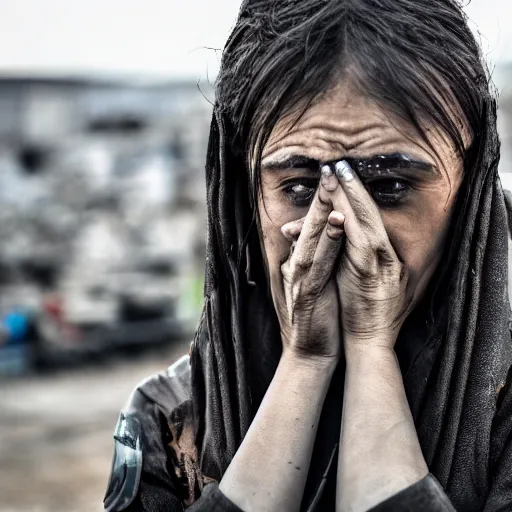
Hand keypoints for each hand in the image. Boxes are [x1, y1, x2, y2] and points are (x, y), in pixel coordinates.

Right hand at [270, 174, 345, 363]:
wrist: (311, 350)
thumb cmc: (319, 314)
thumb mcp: (314, 281)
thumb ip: (314, 258)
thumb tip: (312, 237)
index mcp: (300, 260)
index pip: (309, 224)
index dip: (320, 200)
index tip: (332, 174)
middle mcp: (296, 264)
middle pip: (307, 224)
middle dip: (320, 196)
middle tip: (331, 167)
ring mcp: (299, 278)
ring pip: (310, 238)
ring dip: (321, 211)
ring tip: (333, 186)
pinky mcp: (308, 293)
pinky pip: (318, 263)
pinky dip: (327, 242)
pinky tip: (338, 223)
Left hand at [333, 161, 410, 349]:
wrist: (370, 340)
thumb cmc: (363, 309)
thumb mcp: (361, 277)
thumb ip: (353, 256)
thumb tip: (338, 234)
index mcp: (381, 253)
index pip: (368, 215)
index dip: (356, 193)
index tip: (340, 173)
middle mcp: (384, 253)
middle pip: (368, 211)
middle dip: (352, 186)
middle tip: (337, 163)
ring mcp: (381, 262)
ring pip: (366, 221)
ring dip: (352, 196)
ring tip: (338, 174)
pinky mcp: (371, 274)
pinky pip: (362, 243)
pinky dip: (351, 224)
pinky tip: (340, 208)